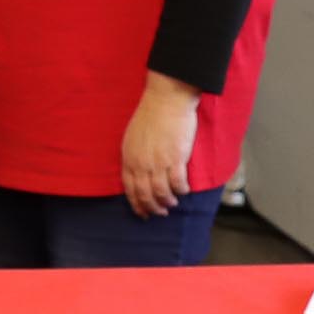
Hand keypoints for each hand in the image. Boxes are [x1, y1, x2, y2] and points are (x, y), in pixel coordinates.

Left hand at [121, 76, 200, 217]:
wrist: (166, 100)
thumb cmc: (150, 115)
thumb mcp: (132, 137)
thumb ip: (133, 156)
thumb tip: (138, 172)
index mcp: (129, 158)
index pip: (130, 189)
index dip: (137, 204)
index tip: (143, 212)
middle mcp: (141, 163)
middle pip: (145, 194)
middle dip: (152, 207)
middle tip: (160, 212)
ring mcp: (158, 162)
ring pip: (162, 192)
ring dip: (168, 201)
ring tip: (173, 203)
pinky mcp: (175, 159)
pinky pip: (178, 183)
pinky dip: (181, 190)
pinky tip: (184, 190)